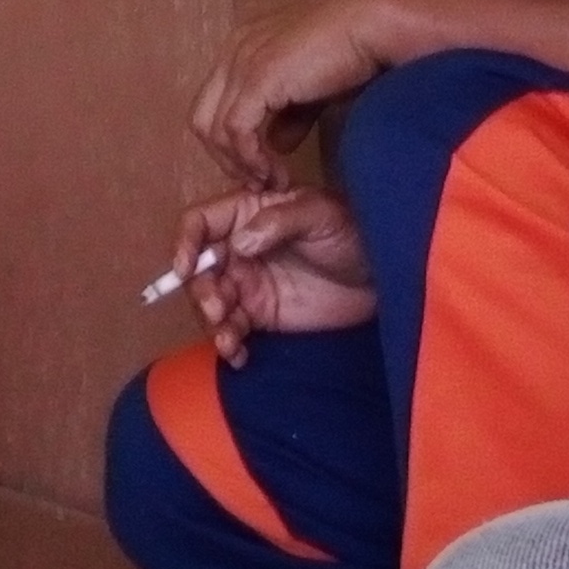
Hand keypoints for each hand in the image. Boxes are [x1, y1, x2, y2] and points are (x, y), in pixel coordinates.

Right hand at [172, 188, 375, 365]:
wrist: (382, 274)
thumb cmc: (351, 232)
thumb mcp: (320, 214)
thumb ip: (278, 221)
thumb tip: (239, 242)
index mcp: (246, 213)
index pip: (199, 223)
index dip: (185, 243)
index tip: (185, 269)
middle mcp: (238, 248)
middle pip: (198, 268)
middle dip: (200, 292)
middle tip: (219, 310)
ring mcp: (247, 283)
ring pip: (210, 302)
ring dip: (211, 323)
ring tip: (230, 341)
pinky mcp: (260, 315)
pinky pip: (232, 329)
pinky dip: (228, 344)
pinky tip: (239, 355)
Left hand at [189, 0, 411, 184]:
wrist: (372, 24)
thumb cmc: (353, 50)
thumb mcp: (312, 90)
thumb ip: (290, 114)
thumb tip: (278, 143)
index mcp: (242, 47)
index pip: (213, 104)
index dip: (229, 143)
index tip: (258, 168)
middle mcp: (234, 51)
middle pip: (202, 118)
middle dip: (226, 157)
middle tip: (259, 181)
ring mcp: (242, 61)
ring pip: (212, 128)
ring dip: (240, 164)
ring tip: (272, 181)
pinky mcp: (258, 77)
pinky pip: (235, 130)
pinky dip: (250, 158)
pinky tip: (275, 172)